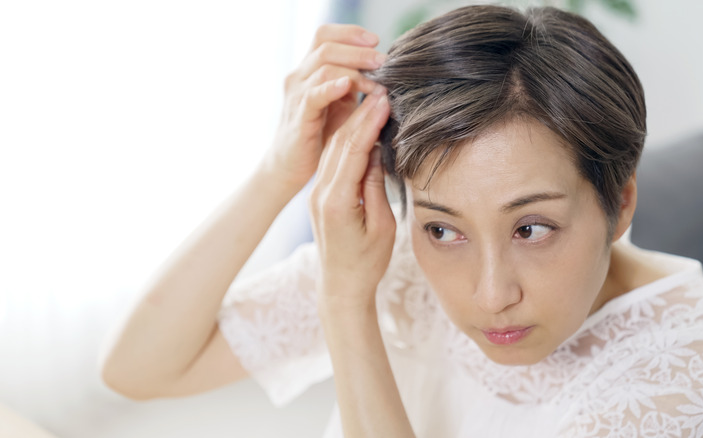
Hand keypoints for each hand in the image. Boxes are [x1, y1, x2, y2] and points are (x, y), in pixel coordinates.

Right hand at [264, 24, 384, 190]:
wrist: (291, 164)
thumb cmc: (319, 134)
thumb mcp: (340, 103)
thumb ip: (356, 84)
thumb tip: (385, 70)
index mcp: (309, 69)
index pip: (325, 35)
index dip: (349, 33)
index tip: (376, 41)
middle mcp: (300, 76)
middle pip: (326, 46)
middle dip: (358, 50)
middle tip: (383, 60)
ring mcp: (297, 94)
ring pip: (323, 66)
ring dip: (353, 69)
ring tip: (375, 79)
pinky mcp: (299, 116)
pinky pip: (314, 95)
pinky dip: (331, 87)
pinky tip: (348, 86)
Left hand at [308, 87, 394, 309]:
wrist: (340, 286)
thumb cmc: (367, 263)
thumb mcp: (383, 227)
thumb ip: (377, 188)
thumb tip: (377, 152)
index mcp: (337, 201)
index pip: (353, 151)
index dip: (369, 122)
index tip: (384, 99)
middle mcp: (321, 193)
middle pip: (340, 143)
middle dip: (360, 114)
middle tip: (381, 89)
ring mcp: (318, 192)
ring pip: (334, 148)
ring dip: (352, 122)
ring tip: (372, 100)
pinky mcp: (321, 194)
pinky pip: (333, 159)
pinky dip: (347, 139)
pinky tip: (359, 125)